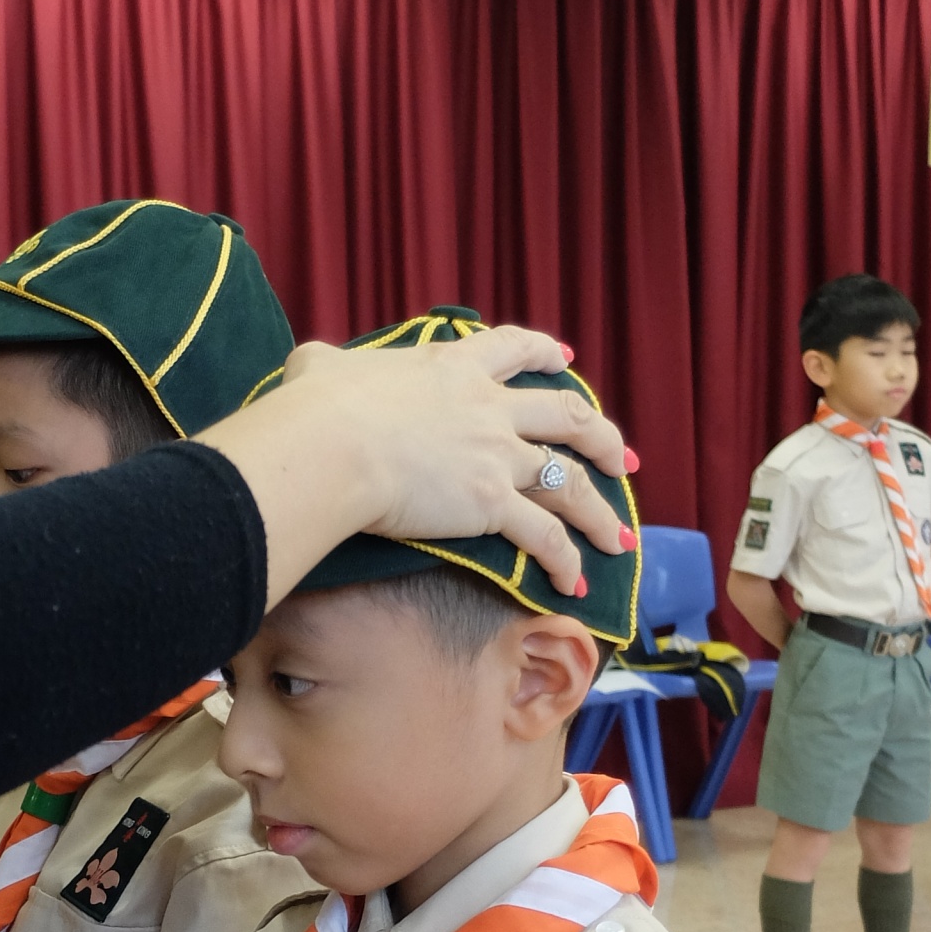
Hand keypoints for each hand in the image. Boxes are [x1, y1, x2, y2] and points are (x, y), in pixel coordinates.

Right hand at [200, 327, 631, 608]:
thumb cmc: (318, 406)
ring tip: (618, 536)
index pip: (512, 349)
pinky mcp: (492, 503)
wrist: (332, 445)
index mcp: (453, 368)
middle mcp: (489, 408)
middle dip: (601, 438)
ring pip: (570, 482)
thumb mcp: (321, 366)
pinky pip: (544, 536)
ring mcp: (497, 455)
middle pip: (567, 415)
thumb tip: (310, 366)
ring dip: (600, 512)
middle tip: (620, 457)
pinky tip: (574, 582)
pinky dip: (565, 560)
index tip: (565, 362)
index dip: (543, 354)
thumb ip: (326, 364)